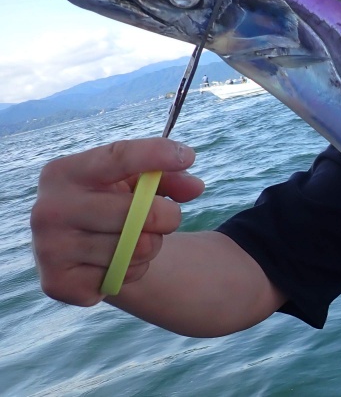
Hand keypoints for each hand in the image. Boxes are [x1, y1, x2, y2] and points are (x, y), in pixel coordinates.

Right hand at [31, 138, 203, 305]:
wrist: (77, 247)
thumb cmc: (112, 202)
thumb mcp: (136, 181)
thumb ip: (169, 177)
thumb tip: (195, 187)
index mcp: (63, 173)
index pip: (117, 157)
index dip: (156, 155)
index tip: (188, 155)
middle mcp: (48, 209)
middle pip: (138, 213)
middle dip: (168, 216)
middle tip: (169, 216)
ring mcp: (49, 249)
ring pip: (136, 249)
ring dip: (151, 246)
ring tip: (137, 239)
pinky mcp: (58, 283)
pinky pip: (123, 277)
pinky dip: (133, 271)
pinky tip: (117, 263)